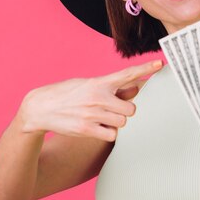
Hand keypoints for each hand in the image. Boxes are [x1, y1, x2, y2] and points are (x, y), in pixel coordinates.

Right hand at [19, 60, 162, 141]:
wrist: (39, 108)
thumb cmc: (67, 94)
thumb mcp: (88, 85)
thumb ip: (113, 88)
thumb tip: (137, 89)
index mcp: (98, 82)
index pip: (127, 74)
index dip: (145, 69)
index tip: (160, 64)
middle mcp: (98, 97)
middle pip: (131, 108)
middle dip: (126, 110)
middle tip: (113, 109)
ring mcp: (93, 114)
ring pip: (123, 122)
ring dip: (117, 121)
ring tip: (102, 117)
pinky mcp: (87, 129)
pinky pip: (112, 135)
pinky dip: (108, 133)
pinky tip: (98, 127)